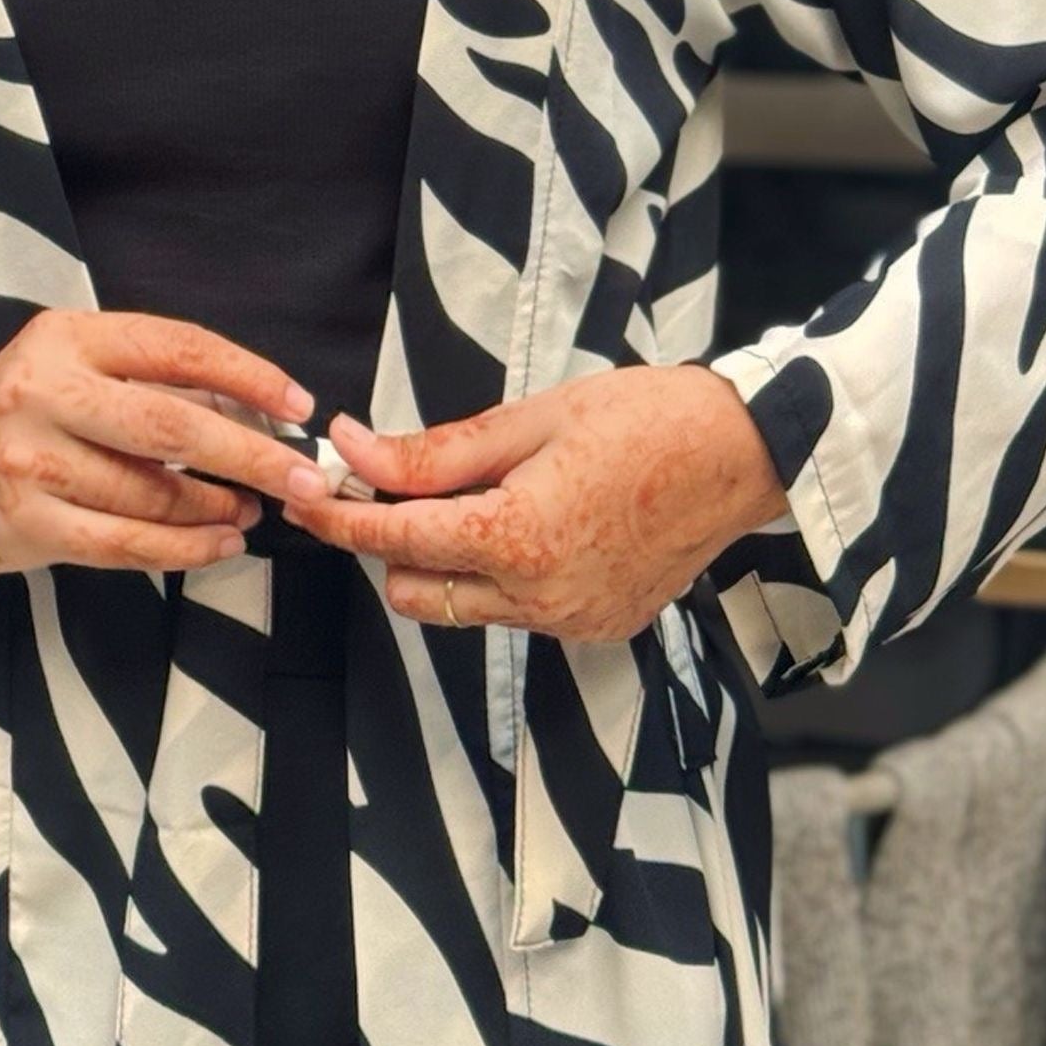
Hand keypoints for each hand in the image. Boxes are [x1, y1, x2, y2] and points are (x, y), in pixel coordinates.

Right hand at [0, 310, 326, 578]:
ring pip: (152, 493)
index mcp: (68, 338)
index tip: (297, 404)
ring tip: (254, 512)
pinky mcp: (28, 523)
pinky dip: (184, 549)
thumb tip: (258, 410)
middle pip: (172, 426)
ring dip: (219, 508)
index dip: (247, 375)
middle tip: (306, 479)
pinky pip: (125, 544)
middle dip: (252, 456)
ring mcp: (32, 462)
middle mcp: (45, 393)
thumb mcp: (78, 362)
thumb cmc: (29, 409)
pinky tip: (219, 544)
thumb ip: (156, 377)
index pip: (176, 348)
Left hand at [291, 363, 788, 639]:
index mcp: (517, 539)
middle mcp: (539, 598)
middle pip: (415, 591)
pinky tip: (524, 520)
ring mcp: (571, 621)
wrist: (741, 455)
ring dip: (442, 562)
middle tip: (386, 484)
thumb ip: (435, 451)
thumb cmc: (642, 418)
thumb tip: (354, 447)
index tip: (305, 492)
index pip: (395, 541)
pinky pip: (517, 614)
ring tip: (463, 497)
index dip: (338, 517)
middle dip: (387, 544)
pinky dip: (499, 575)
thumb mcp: (529, 419)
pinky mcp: (597, 627)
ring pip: (464, 608)